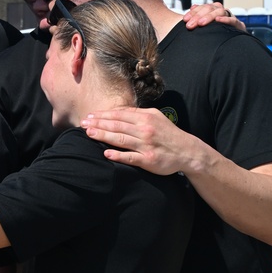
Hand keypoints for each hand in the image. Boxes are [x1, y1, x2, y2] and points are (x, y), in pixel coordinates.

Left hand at [81, 105, 200, 173]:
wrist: (188, 151)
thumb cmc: (169, 134)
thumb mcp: (156, 117)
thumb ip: (137, 114)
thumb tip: (118, 112)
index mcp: (146, 118)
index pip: (120, 115)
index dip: (103, 115)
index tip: (89, 116)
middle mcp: (145, 130)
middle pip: (117, 125)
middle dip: (98, 123)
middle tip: (83, 123)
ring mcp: (146, 145)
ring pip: (121, 139)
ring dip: (103, 136)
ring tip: (89, 134)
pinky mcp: (148, 160)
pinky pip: (131, 157)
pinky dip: (118, 155)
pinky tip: (106, 153)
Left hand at [183, 1, 244, 32]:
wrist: (232, 45)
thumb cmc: (214, 35)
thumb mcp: (204, 28)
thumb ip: (197, 19)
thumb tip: (192, 7)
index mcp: (213, 11)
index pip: (202, 7)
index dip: (193, 12)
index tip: (184, 19)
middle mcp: (221, 12)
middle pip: (209, 8)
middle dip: (198, 16)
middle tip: (189, 25)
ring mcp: (230, 17)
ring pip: (220, 11)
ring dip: (209, 17)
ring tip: (200, 23)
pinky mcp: (238, 26)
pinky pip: (233, 20)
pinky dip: (226, 19)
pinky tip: (218, 20)